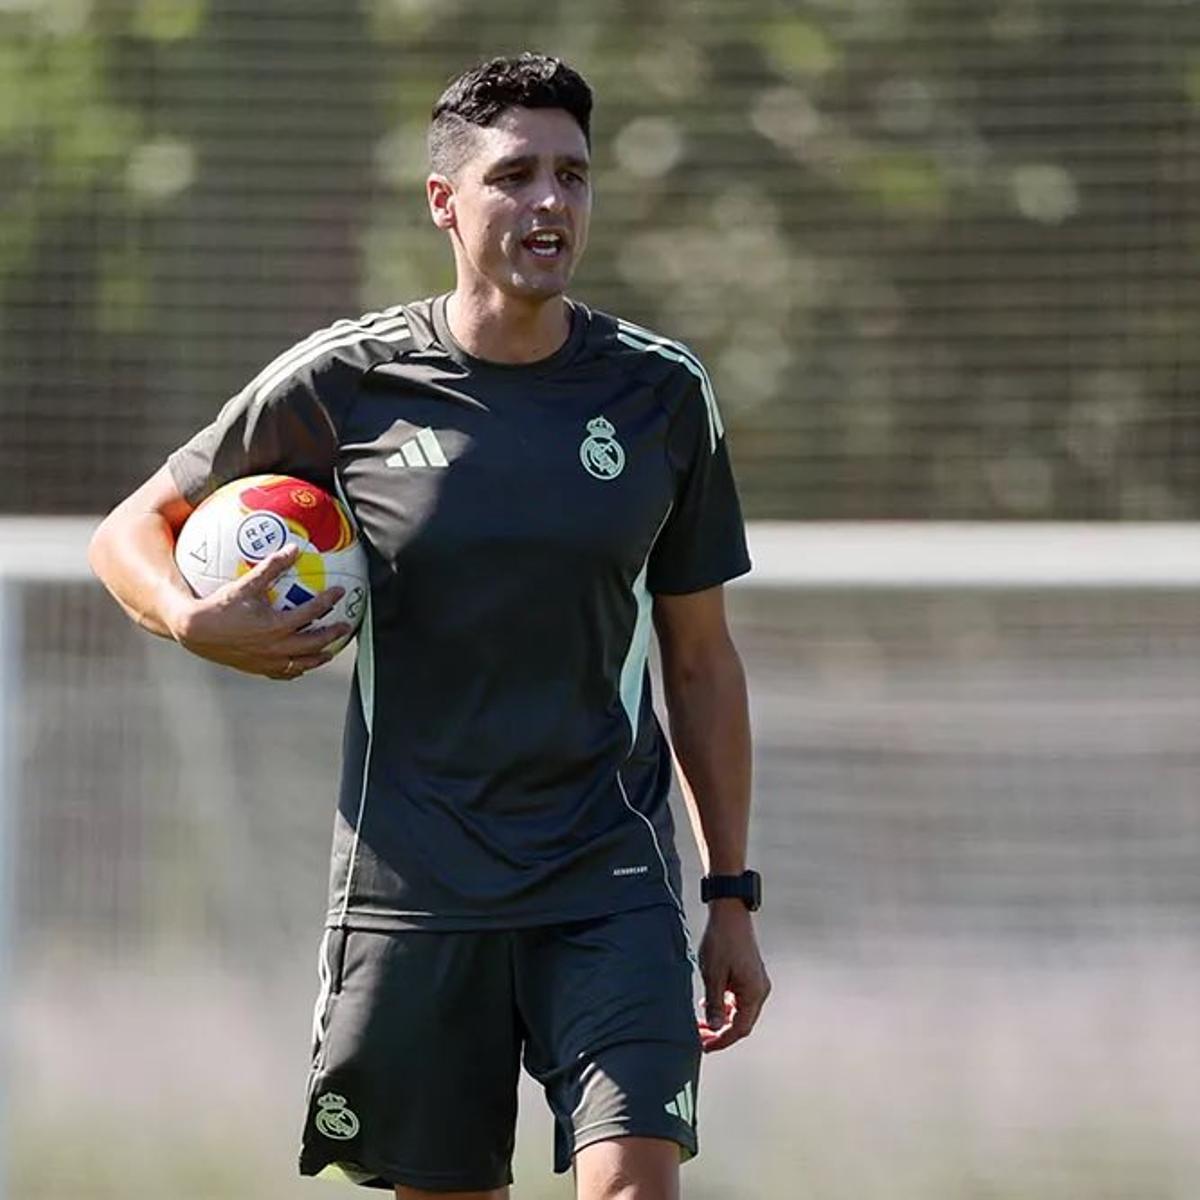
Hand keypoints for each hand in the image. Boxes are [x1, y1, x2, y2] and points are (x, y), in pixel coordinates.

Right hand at [168, 543, 351, 679]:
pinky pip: (282, 673)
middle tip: (345, 627)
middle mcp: (277, 647)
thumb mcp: (245, 584)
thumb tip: (293, 549)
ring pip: (302, 663)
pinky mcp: (257, 668)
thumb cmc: (218, 605)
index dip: (329, 601)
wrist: (194, 632)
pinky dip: (295, 669)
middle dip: (333, 635)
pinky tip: (299, 665)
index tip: (340, 592)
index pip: (312, 612)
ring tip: (329, 652)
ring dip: (318, 657)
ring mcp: (268, 661)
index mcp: (277, 626)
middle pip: (314, 643)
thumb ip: (270, 567)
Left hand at [697, 900, 770, 1052]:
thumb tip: (715, 1028)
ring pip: (739, 1011)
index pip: (740, 1028)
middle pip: (741, 1022)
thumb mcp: (713, 974)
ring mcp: (756, 982)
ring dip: (721, 1019)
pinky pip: (738, 998)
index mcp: (754, 992)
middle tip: (699, 1037)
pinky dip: (724, 1005)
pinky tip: (708, 1003)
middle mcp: (759, 990)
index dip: (722, 1041)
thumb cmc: (721, 941)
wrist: (730, 913)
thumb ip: (714, 1003)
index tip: (704, 1047)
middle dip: (720, 1032)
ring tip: (700, 1022)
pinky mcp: (749, 975)